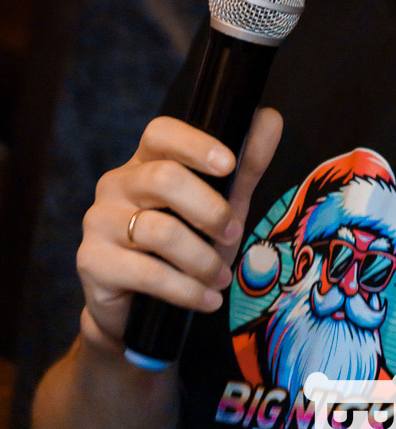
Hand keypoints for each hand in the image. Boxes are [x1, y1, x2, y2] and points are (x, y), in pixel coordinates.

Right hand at [76, 108, 282, 352]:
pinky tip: (207, 299)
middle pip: (164, 179)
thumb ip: (245, 165)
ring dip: (203, 260)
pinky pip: (147, 273)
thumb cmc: (184, 246)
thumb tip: (270, 118)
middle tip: (234, 235)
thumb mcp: (221, 204)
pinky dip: (187, 290)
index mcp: (145, 161)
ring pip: (160, 231)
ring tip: (221, 278)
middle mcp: (117, 184)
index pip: (161, 133)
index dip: (195, 144)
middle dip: (210, 210)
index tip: (228, 164)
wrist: (138, 309)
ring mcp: (100, 221)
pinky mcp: (93, 262)